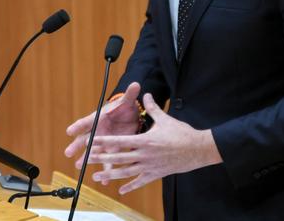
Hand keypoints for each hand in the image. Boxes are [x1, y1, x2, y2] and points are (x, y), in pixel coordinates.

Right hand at [64, 82, 141, 182]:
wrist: (130, 117)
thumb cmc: (124, 108)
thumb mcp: (127, 102)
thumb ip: (130, 95)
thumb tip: (135, 84)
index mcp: (99, 117)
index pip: (87, 121)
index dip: (78, 126)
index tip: (69, 131)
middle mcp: (98, 130)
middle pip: (85, 138)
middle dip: (77, 145)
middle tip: (69, 152)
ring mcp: (103, 141)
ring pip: (94, 151)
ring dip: (87, 159)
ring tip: (80, 166)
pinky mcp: (112, 149)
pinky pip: (107, 160)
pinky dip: (106, 169)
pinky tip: (104, 179)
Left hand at [85, 93, 222, 193]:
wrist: (197, 149)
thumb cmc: (182, 133)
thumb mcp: (165, 119)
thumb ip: (152, 107)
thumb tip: (146, 94)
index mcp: (145, 140)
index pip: (120, 141)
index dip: (104, 142)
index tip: (92, 142)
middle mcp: (144, 154)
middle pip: (118, 158)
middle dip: (101, 159)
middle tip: (86, 160)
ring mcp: (149, 166)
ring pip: (126, 172)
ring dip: (110, 175)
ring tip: (96, 177)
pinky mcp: (156, 174)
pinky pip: (140, 181)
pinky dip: (130, 186)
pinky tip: (120, 189)